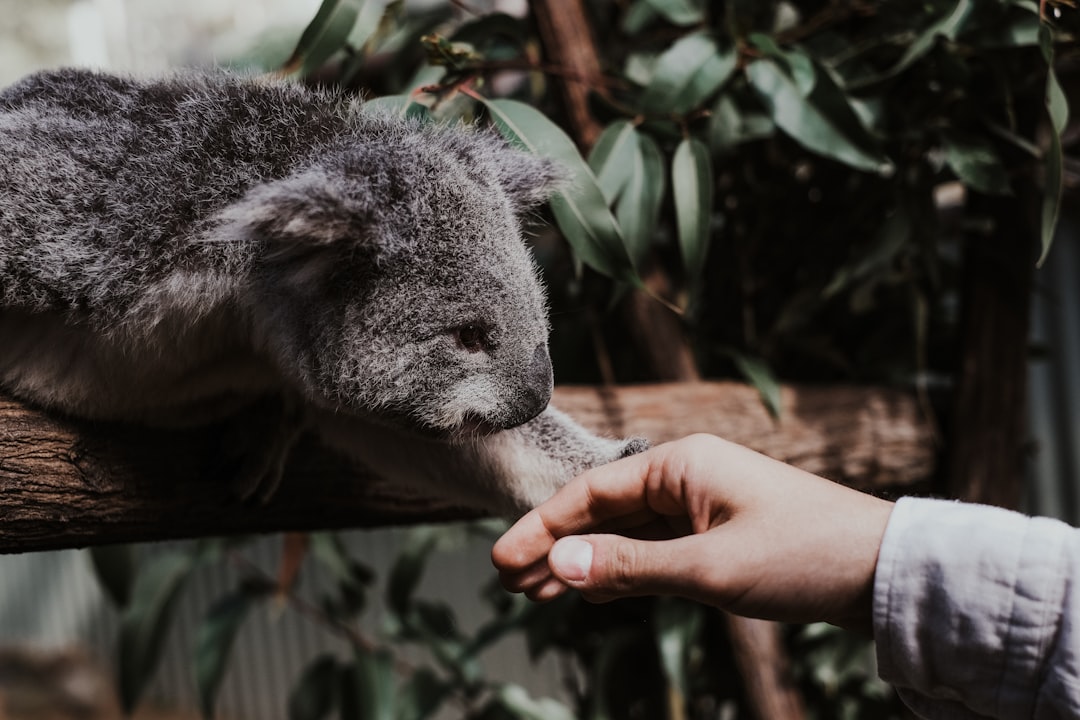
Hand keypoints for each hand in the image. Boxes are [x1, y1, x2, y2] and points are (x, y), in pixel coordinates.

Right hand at [492, 434, 893, 631]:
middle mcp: (685, 477)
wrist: (883, 570)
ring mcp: (701, 507)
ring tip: (535, 593)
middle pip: (602, 511)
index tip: (501, 561)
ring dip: (582, 562)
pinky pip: (653, 550)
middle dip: (554, 546)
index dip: (542, 527)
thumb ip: (630, 566)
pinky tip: (591, 591)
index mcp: (681, 464)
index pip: (591, 493)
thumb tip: (557, 564)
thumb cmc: (804, 555)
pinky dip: (619, 570)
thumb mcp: (709, 568)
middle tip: (507, 582)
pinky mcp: (716, 536)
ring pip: (625, 533)